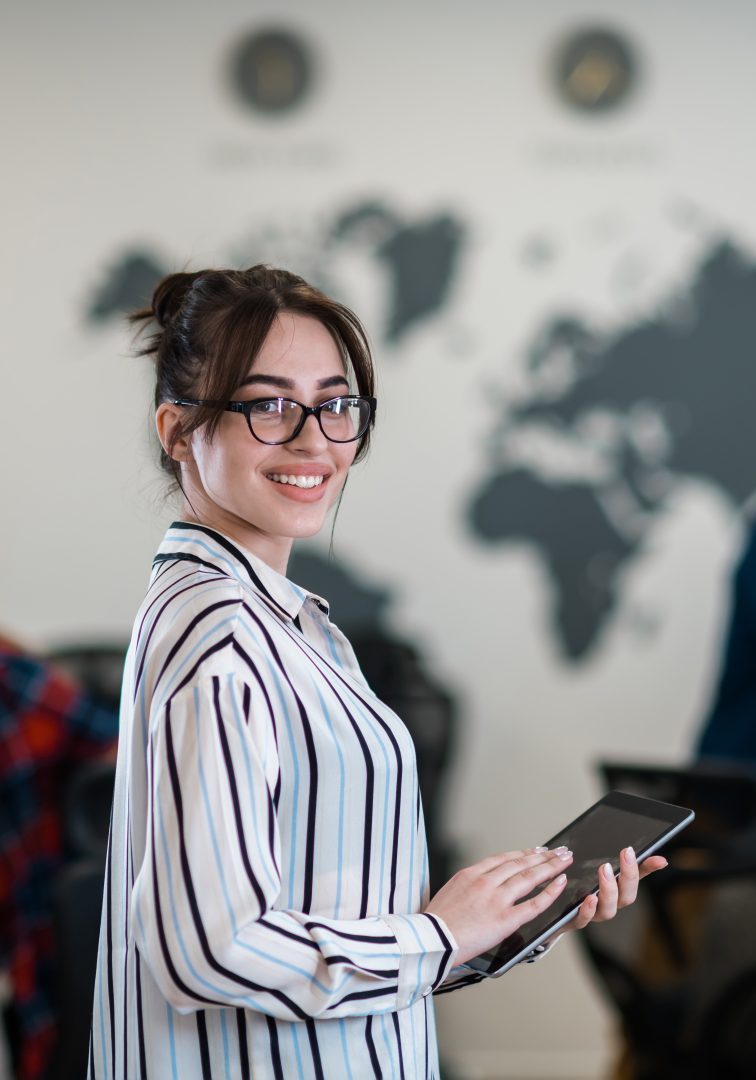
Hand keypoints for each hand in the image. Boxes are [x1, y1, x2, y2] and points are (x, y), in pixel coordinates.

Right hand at [424, 847, 573, 964]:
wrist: (431, 940)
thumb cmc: (436, 922)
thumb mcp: (450, 891)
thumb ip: (468, 884)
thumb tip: (479, 884)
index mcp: (471, 874)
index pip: (503, 859)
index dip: (523, 854)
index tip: (535, 850)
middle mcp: (486, 882)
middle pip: (520, 864)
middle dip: (542, 856)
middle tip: (558, 850)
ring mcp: (497, 899)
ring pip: (529, 877)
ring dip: (550, 867)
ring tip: (564, 860)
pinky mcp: (505, 919)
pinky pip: (534, 903)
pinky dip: (550, 892)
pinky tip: (560, 882)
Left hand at [552, 846, 667, 940]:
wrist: (556, 909)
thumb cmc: (582, 886)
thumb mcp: (600, 870)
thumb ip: (620, 862)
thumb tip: (655, 857)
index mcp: (617, 891)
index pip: (636, 880)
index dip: (645, 868)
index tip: (643, 852)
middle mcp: (609, 904)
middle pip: (626, 897)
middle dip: (627, 876)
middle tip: (624, 854)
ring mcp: (594, 913)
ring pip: (608, 911)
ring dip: (608, 891)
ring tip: (604, 870)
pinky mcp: (575, 920)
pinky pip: (583, 920)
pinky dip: (588, 910)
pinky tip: (588, 898)